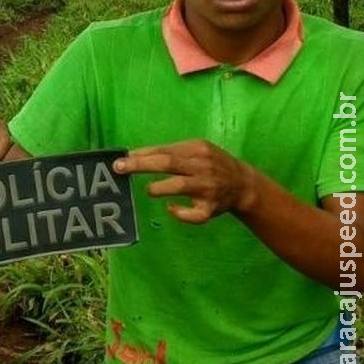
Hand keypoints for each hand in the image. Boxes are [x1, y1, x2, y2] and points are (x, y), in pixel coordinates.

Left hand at [112, 140, 256, 223]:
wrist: (243, 183)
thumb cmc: (210, 164)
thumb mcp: (195, 150)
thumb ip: (169, 152)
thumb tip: (135, 156)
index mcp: (197, 149)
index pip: (164, 150)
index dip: (142, 155)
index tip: (121, 158)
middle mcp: (202, 166)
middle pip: (169, 163)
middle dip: (142, 165)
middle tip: (120, 168)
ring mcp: (208, 187)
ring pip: (181, 186)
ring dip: (160, 187)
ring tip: (149, 189)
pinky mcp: (212, 208)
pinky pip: (194, 214)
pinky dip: (180, 213)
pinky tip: (170, 208)